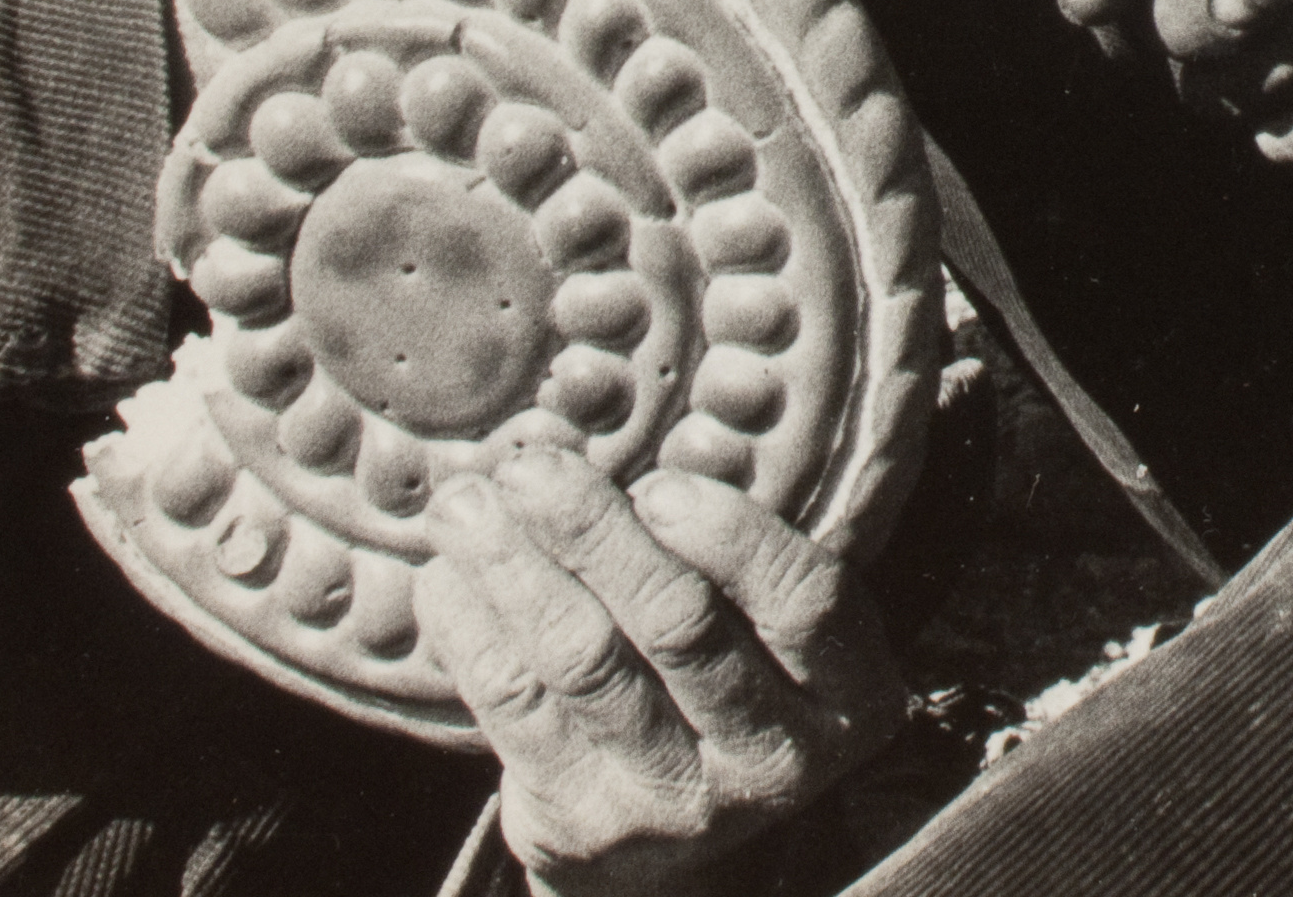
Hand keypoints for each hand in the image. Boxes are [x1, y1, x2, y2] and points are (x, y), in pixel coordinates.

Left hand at [416, 447, 902, 895]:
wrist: (678, 836)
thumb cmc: (736, 669)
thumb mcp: (777, 621)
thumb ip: (737, 555)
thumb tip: (633, 455)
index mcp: (846, 697)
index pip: (804, 602)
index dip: (732, 535)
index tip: (659, 482)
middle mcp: (769, 762)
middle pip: (678, 625)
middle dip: (596, 533)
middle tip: (533, 466)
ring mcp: (670, 804)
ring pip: (583, 661)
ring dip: (514, 568)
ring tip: (466, 503)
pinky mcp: (578, 828)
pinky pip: (514, 709)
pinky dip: (473, 629)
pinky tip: (446, 573)